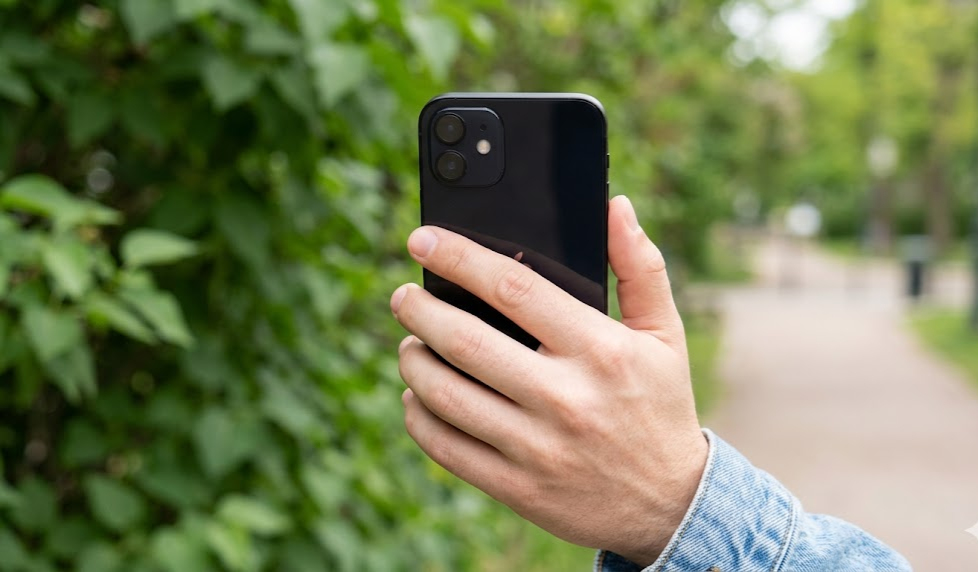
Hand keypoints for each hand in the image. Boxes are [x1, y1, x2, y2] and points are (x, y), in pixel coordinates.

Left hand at [390, 196, 707, 565]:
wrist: (671, 503)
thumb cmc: (659, 405)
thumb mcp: (664, 333)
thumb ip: (639, 265)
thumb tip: (613, 205)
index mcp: (600, 350)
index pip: (513, 288)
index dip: (459, 258)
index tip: (423, 240)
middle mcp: (566, 398)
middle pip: (466, 341)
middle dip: (419, 310)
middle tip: (403, 296)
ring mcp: (538, 447)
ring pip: (446, 395)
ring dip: (413, 361)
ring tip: (410, 343)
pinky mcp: (518, 487)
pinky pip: (447, 447)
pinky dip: (419, 416)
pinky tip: (417, 396)